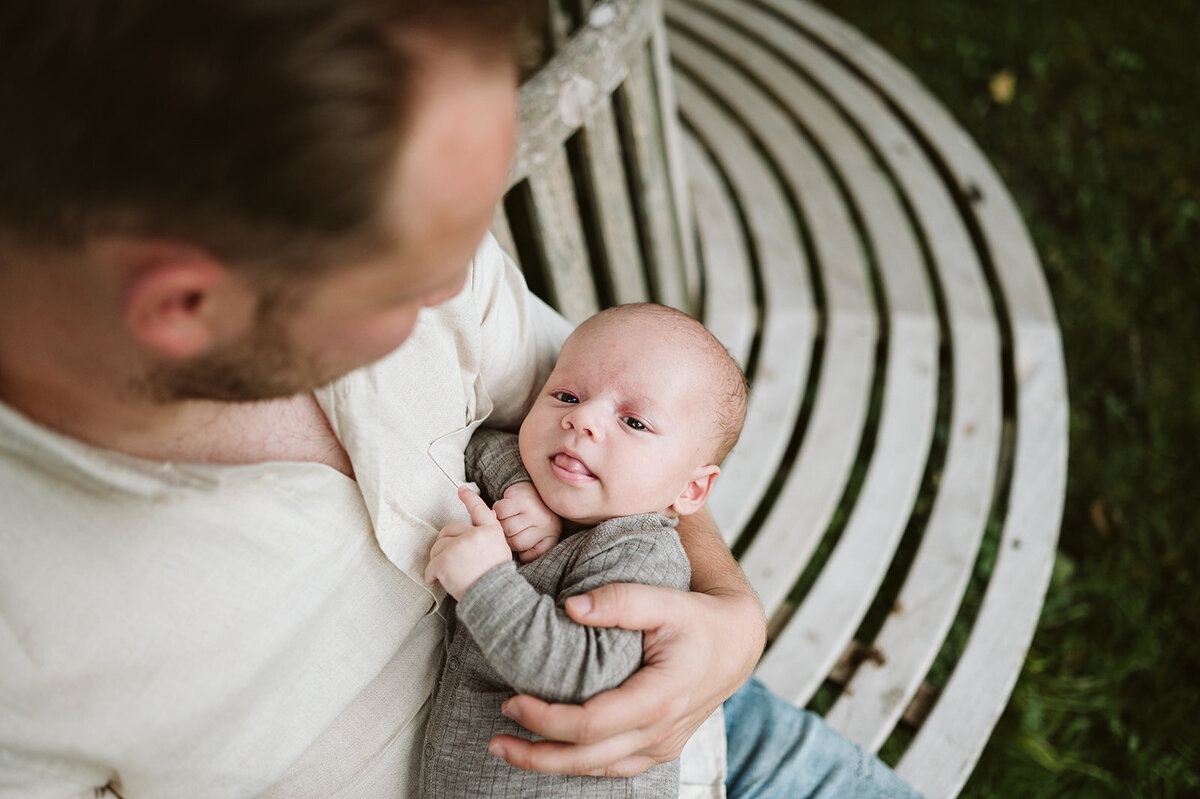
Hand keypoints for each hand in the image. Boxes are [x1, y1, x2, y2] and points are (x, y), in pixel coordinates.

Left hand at [424, 485, 511, 599]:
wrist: (496, 596)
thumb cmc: (496, 579)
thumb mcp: (500, 551)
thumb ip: (487, 537)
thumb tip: (480, 522)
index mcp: (491, 531)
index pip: (479, 510)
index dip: (470, 498)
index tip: (461, 489)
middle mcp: (475, 534)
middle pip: (449, 530)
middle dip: (445, 544)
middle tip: (450, 560)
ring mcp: (459, 546)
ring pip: (437, 548)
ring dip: (438, 561)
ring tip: (449, 574)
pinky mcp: (446, 560)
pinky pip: (431, 565)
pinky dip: (431, 575)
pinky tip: (438, 581)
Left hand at [487, 582, 764, 775]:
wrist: (736, 643)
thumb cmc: (698, 618)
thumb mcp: (664, 599)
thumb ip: (620, 600)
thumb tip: (570, 606)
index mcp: (660, 697)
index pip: (591, 725)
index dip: (546, 721)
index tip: (511, 703)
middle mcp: (661, 731)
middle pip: (588, 759)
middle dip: (536, 754)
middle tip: (496, 739)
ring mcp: (661, 745)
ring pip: (599, 770)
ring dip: (551, 764)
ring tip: (510, 749)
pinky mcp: (660, 748)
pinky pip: (614, 767)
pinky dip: (580, 764)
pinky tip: (552, 753)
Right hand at [493, 481, 561, 561]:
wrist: (538, 487)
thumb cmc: (536, 515)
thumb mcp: (540, 534)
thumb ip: (531, 549)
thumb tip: (516, 557)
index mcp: (551, 536)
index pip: (527, 556)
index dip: (518, 552)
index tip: (518, 543)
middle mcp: (545, 524)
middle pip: (513, 542)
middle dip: (507, 537)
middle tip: (509, 528)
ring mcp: (533, 511)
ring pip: (505, 528)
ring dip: (501, 523)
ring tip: (507, 518)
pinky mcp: (521, 499)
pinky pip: (500, 511)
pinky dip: (498, 511)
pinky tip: (505, 509)